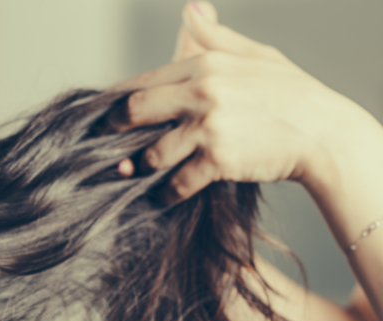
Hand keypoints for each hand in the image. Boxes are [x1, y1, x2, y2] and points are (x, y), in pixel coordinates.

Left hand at [113, 2, 373, 202]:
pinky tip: (160, 197)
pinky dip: (165, 193)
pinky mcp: (218, 159)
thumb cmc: (290, 95)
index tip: (104, 116)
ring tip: (128, 172)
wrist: (323, 133)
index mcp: (206, 64)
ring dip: (138, 166)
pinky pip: (177, 182)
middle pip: (136, 110)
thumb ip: (215, 36)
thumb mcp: (255, 55)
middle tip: (101, 145)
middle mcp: (203, 92)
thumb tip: (190, 8)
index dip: (118, 101)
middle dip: (115, 130)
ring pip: (152, 151)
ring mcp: (209, 126)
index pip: (144, 81)